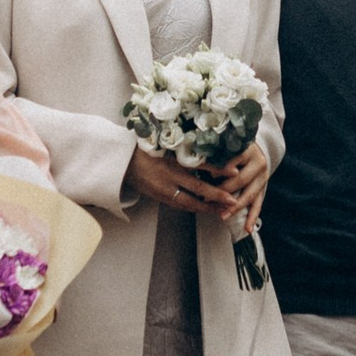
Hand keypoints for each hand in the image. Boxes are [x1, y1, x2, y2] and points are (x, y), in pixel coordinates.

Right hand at [128, 141, 263, 221]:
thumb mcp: (166, 144)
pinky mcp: (159, 197)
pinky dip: (194, 208)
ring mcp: (163, 189)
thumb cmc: (146, 149)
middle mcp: (168, 175)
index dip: (218, 169)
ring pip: (189, 202)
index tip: (234, 171)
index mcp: (172, 158)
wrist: (121, 162)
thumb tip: (210, 147)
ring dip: (207, 208)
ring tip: (223, 211)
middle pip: (197, 188)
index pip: (200, 164)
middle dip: (217, 196)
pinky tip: (205, 210)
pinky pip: (180, 205)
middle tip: (234, 201)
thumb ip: (185, 148)